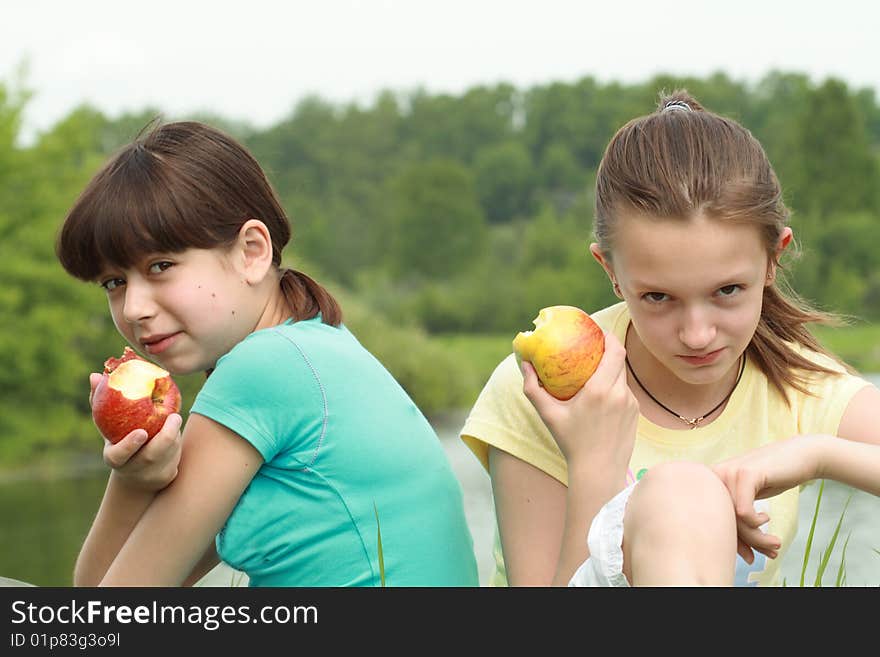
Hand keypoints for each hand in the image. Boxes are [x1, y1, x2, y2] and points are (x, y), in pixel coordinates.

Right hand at [89, 372, 182, 491]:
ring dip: (174, 436)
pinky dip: (178, 443)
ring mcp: (150, 476)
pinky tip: (176, 432)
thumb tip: (94, 375)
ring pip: (168, 455)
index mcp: (114, 458)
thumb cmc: (118, 436)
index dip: (129, 445)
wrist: (135, 469)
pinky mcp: (166, 476)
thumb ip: (101, 401)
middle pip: (151, 456)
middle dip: (165, 436)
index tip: (141, 432)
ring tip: (175, 418)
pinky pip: (176, 458)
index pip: (118, 455)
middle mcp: (131, 470)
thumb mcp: (108, 423)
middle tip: (175, 416)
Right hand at [521, 332, 638, 475]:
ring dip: (611, 371)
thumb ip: (533, 388)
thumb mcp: (548, 415)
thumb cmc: (571, 442)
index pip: (615, 351)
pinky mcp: (636, 414)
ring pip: (622, 378)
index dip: (610, 337)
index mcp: (600, 390)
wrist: (599, 471)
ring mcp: (630, 404)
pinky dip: (614, 389)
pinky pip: (625, 393)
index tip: (600, 332)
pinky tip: (602, 397)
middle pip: (620, 360)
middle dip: (610, 350)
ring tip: (596, 371)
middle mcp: (619, 394)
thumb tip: (524, 364)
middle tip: (595, 346)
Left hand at [712, 436, 821, 562]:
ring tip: (775, 544)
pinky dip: (755, 523)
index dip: (731, 542)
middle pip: (722, 521)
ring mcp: (728, 472)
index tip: (748, 557)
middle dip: (745, 544)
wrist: (801, 456)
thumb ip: (739, 520)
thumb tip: (740, 554)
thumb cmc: (774, 479)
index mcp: (711, 481)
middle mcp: (714, 475)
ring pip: (735, 520)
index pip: (712, 519)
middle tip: (768, 554)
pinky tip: (766, 519)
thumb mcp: (751, 500)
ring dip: (757, 538)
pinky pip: (743, 512)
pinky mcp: (744, 473)